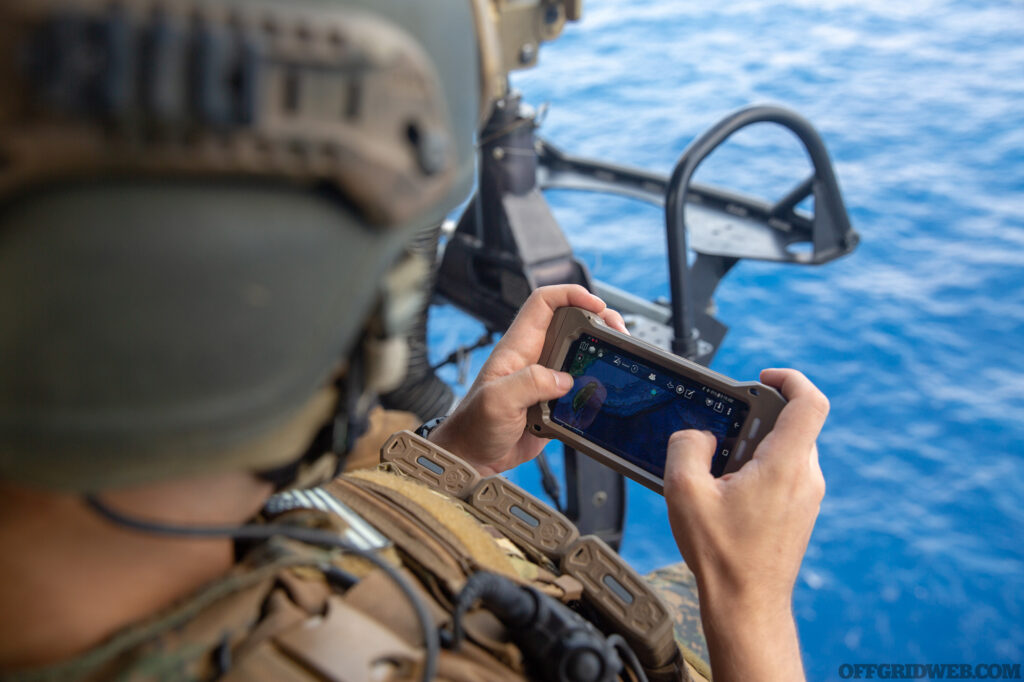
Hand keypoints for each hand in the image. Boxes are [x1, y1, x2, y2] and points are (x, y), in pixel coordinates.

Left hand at [428, 285, 627, 475]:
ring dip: (600, 351)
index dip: (571, 294)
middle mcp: (533, 357)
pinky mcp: (554, 400)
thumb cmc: (474, 426)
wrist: (474, 456)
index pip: (543, 303)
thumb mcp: (497, 401)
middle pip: (571, 322)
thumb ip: (529, 383)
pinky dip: (596, 383)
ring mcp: (545, 378)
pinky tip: (606, 390)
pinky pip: (580, 384)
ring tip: (618, 355)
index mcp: (518, 347)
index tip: (596, 305)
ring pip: (580, 352)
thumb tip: (564, 379)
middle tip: (617, 332)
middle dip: (598, 320)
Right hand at [663, 368, 827, 681]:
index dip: (790, 378)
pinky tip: (729, 495)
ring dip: (755, 447)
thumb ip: (687, 446)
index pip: (810, 402)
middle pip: (792, 424)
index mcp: (784, 465)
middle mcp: (806, 477)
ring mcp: (808, 496)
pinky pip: (785, 473)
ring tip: (721, 474)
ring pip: (787, 449)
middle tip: (723, 437)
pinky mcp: (801, 511)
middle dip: (756, 420)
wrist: (747, 605)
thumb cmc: (722, 556)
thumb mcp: (684, 491)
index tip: (763, 377)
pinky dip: (760, 469)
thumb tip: (700, 434)